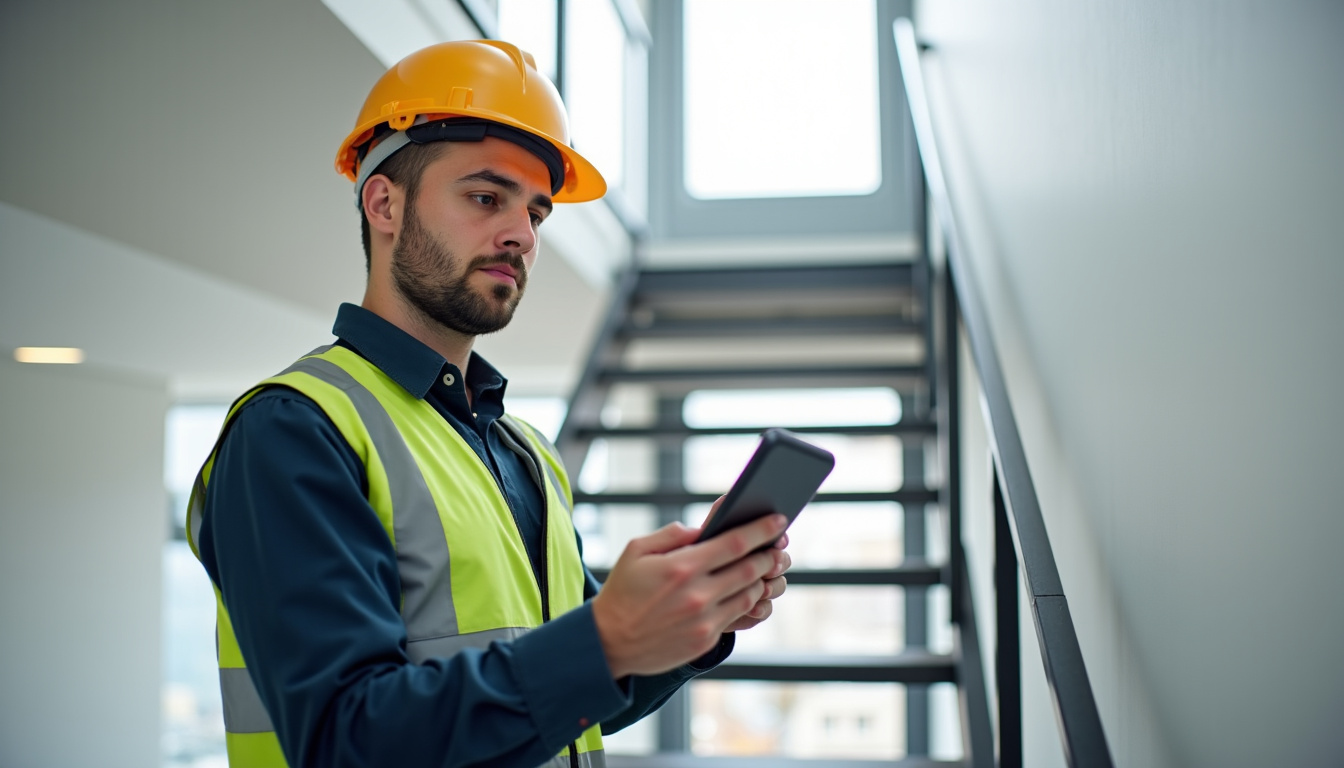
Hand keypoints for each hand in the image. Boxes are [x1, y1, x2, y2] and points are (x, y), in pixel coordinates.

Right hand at [591, 512, 788, 678]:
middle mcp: (697, 595)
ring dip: (763, 579)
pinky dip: (748, 601)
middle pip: (750, 569)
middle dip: (770, 554)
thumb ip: (673, 534)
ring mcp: (704, 621)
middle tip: (779, 545)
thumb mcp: (636, 550)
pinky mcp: (705, 640)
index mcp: (681, 567)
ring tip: (766, 568)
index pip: (734, 543)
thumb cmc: (623, 590)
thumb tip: (704, 529)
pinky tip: (749, 591)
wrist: (610, 641)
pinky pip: (738, 616)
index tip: (778, 520)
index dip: (761, 530)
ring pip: (750, 594)